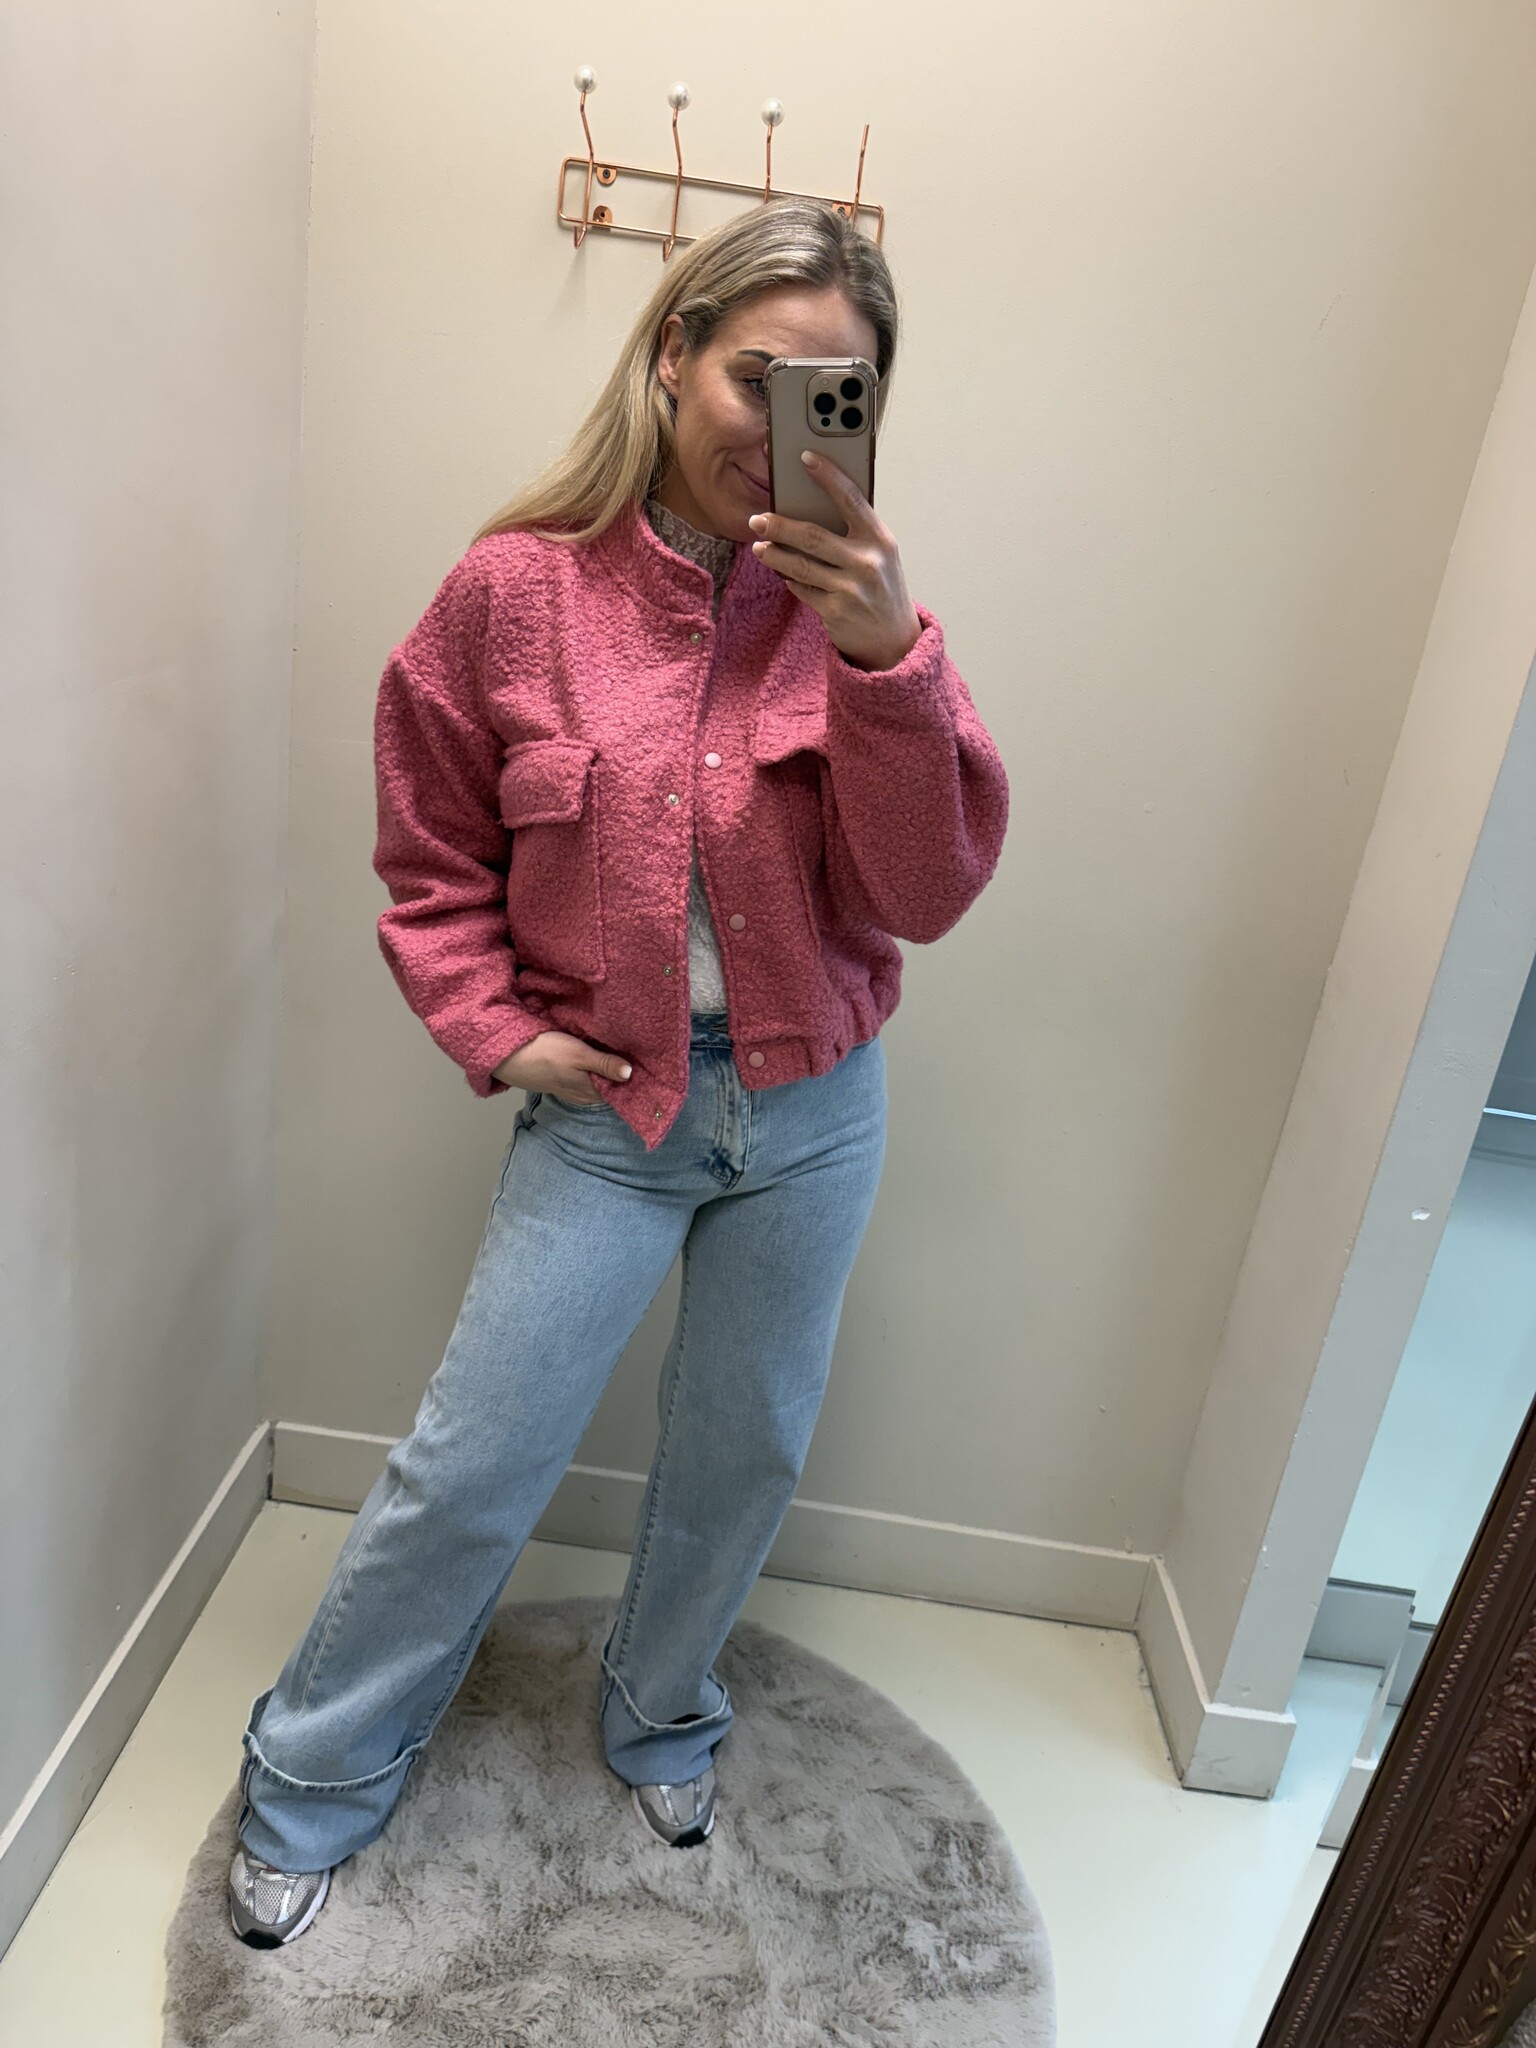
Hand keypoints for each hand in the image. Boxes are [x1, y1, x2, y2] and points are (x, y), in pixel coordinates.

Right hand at [492, 1029, 632, 1103]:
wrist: (508, 1057)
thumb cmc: (545, 1054)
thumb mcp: (579, 1055)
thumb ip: (604, 1064)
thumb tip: (631, 1074)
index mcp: (591, 1091)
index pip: (620, 1091)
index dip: (634, 1080)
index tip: (648, 1066)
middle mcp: (583, 1095)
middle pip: (609, 1087)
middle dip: (622, 1075)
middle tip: (639, 1056)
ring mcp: (570, 1089)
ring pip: (596, 1082)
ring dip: (607, 1071)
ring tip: (622, 1054)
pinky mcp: (560, 1080)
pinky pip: (584, 1078)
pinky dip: (592, 1069)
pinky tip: (596, 1057)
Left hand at [748, 452, 921, 670]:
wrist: (894, 640)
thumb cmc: (883, 588)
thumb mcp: (881, 555)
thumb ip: (856, 532)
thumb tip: (812, 506)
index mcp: (881, 539)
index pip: (851, 499)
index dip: (828, 476)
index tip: (806, 457)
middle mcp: (867, 562)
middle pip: (813, 535)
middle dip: (779, 526)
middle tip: (757, 519)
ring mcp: (851, 588)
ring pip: (800, 565)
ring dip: (774, 554)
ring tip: (759, 547)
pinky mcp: (836, 611)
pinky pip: (802, 589)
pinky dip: (791, 580)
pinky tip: (784, 573)